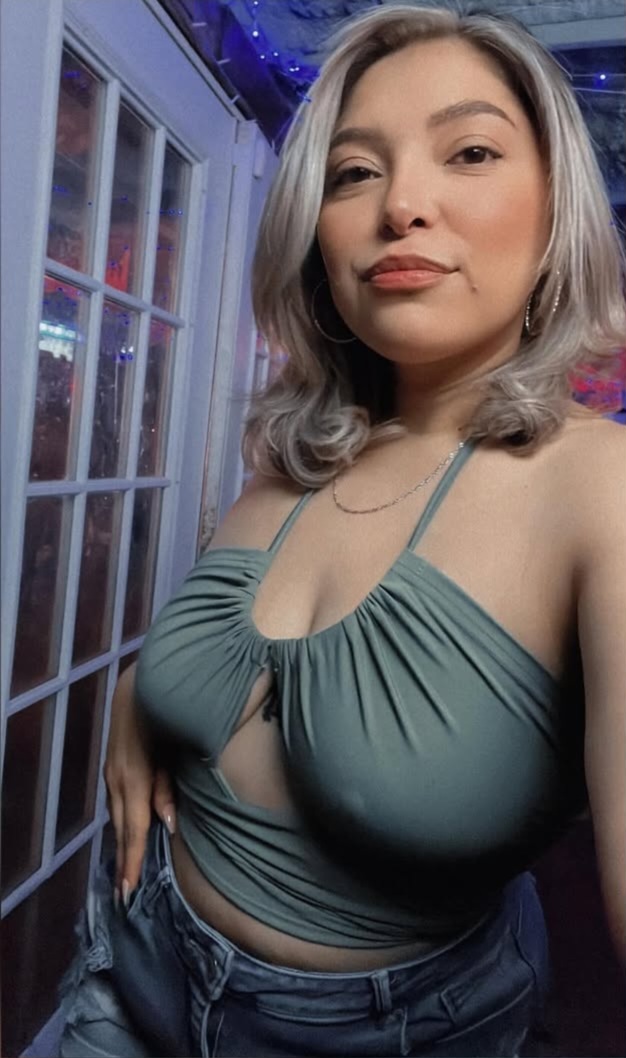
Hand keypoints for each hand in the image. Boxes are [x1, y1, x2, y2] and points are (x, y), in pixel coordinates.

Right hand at [104, 663, 176, 905]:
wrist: (139, 686)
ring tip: (125, 873)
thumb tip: (167, 824)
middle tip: (126, 894)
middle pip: (122, 828)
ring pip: (118, 817)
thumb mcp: (172, 753)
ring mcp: (112, 773)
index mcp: (134, 779)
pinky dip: (122, 824)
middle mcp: (118, 781)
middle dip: (124, 860)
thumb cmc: (167, 716)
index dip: (132, 861)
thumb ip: (168, 789)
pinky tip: (127, 835)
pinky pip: (118, 803)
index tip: (129, 892)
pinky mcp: (113, 767)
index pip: (134, 829)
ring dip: (122, 844)